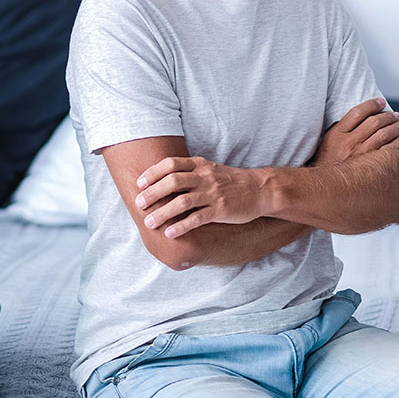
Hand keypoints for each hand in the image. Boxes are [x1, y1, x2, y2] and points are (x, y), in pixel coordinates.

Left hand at [134, 156, 268, 237]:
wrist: (259, 190)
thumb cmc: (229, 181)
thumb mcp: (209, 170)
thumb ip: (188, 172)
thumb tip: (159, 181)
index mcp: (199, 165)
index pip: (170, 164)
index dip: (152, 173)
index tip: (139, 184)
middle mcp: (205, 177)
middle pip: (172, 182)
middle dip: (152, 193)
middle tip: (139, 205)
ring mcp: (213, 194)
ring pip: (182, 202)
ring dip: (163, 213)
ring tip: (149, 223)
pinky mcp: (220, 210)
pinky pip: (197, 218)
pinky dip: (181, 226)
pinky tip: (170, 233)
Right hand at [311, 98, 398, 165]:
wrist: (324, 190)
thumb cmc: (327, 165)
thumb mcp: (327, 144)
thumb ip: (340, 131)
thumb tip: (361, 116)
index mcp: (335, 135)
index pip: (357, 112)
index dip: (372, 105)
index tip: (381, 102)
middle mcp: (347, 143)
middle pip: (374, 122)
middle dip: (388, 116)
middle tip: (396, 115)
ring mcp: (360, 156)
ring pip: (384, 134)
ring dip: (398, 126)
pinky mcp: (370, 168)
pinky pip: (390, 151)